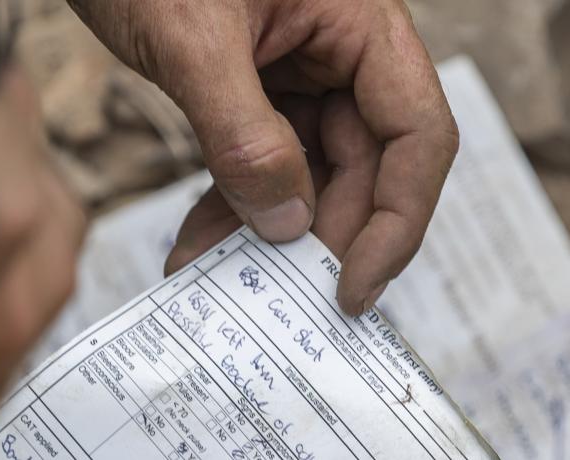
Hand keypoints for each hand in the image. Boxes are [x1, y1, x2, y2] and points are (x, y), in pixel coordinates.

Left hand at [69, 0, 457, 314]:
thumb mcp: (195, 43)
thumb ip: (243, 133)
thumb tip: (287, 221)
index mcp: (358, 25)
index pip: (416, 133)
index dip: (396, 218)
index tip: (352, 284)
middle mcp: (339, 53)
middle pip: (363, 165)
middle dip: (317, 234)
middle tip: (273, 293)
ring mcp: (296, 73)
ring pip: (308, 172)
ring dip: (266, 229)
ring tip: (216, 273)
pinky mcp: (252, 90)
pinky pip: (260, 160)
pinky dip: (233, 202)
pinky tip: (200, 241)